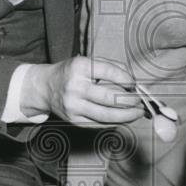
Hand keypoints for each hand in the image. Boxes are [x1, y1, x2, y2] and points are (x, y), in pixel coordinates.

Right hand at [25, 57, 142, 125]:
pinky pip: (100, 124)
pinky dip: (116, 122)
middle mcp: (75, 87)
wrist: (45, 87)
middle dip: (130, 101)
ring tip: (138, 112)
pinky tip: (125, 118)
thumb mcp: (87, 61)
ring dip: (127, 115)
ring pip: (107, 115)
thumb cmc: (71, 73)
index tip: (134, 84)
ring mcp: (74, 106)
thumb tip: (133, 81)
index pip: (109, 72)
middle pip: (110, 98)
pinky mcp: (74, 120)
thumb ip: (111, 67)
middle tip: (140, 101)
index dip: (126, 79)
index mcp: (79, 67)